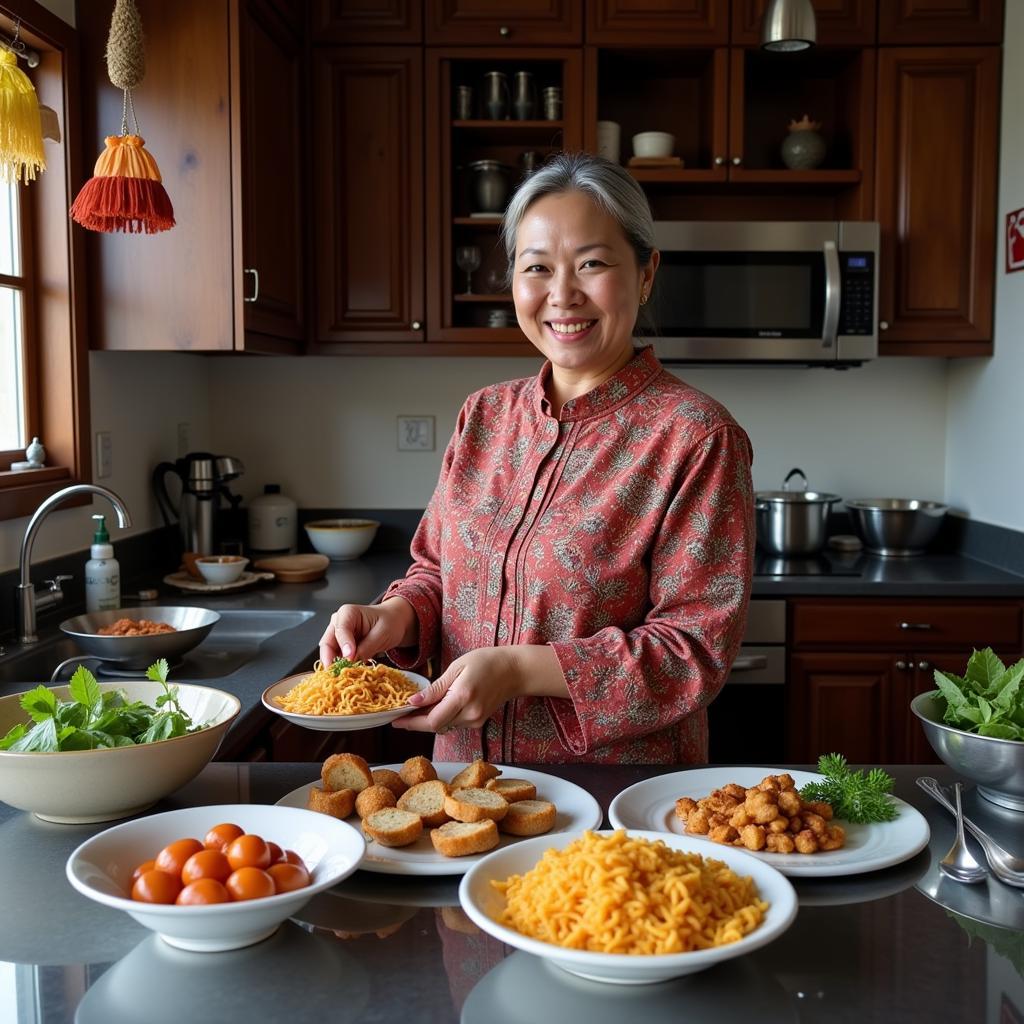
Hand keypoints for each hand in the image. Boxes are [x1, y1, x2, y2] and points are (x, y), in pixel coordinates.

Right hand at [318, 597, 415, 665]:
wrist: (394, 623)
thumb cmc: (389, 622)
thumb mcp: (382, 633)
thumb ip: (366, 647)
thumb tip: (351, 660)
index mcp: (348, 613)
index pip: (341, 630)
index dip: (344, 645)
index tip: (349, 658)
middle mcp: (338, 623)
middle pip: (328, 643)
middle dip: (331, 659)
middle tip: (337, 674)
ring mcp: (337, 636)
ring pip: (329, 653)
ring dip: (335, 665)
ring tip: (343, 677)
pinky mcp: (340, 647)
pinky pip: (336, 659)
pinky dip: (341, 667)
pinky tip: (347, 674)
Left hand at [393, 645, 566, 733]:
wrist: (515, 670)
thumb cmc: (486, 661)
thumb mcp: (457, 667)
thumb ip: (435, 688)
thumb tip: (413, 702)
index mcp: (462, 697)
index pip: (431, 720)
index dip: (411, 722)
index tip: (395, 719)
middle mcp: (470, 714)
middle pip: (435, 727)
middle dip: (416, 722)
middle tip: (401, 715)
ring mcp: (475, 721)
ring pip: (443, 726)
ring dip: (428, 720)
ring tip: (416, 709)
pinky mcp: (478, 722)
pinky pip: (453, 724)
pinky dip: (441, 718)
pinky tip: (436, 707)